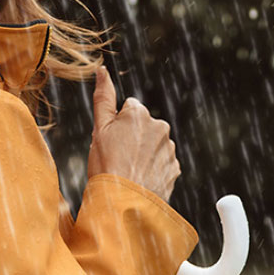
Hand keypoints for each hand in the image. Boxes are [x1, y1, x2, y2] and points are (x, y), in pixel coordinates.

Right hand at [87, 66, 179, 201]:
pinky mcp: (175, 168)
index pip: (128, 110)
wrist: (124, 204)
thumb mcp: (98, 130)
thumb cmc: (106, 166)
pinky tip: (140, 180)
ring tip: (129, 171)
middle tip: (119, 158)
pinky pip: (161, 163)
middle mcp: (160, 126)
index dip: (117, 126)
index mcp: (139, 113)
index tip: (111, 142)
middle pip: (143, 126)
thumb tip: (102, 70)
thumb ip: (103, 97)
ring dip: (143, 154)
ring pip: (153, 145)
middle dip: (132, 138)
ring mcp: (169, 149)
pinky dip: (152, 169)